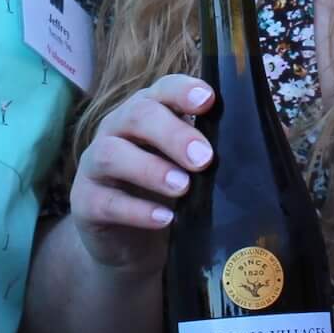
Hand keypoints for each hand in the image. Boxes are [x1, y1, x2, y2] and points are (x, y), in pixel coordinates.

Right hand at [66, 76, 215, 277]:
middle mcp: (116, 131)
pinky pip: (105, 201)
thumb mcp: (186, 167)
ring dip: (149, 169)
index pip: (161, 90)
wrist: (129, 243)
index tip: (208, 100)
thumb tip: (248, 144)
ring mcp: (95, 165)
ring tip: (182, 187)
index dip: (182, 90)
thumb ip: (205, 150)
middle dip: (171, 133)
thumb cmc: (164, 192)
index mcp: (145, 113)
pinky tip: (164, 219)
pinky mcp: (85, 202)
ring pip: (110, 154)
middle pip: (136, 115)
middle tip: (203, 157)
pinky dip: (136, 210)